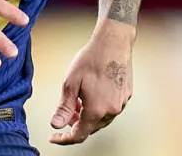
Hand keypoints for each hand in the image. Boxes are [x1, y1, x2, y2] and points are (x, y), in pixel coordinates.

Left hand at [49, 22, 134, 144]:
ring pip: (101, 119)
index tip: (55, 137)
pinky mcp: (126, 95)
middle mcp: (112, 110)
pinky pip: (110, 109)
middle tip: (66, 113)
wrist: (113, 42)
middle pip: (91, 127)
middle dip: (76, 123)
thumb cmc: (92, 58)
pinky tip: (91, 95)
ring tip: (77, 101)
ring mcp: (121, 103)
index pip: (79, 134)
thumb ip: (64, 108)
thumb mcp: (70, 83)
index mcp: (96, 110)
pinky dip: (99, 107)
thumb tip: (56, 124)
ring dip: (88, 116)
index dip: (65, 139)